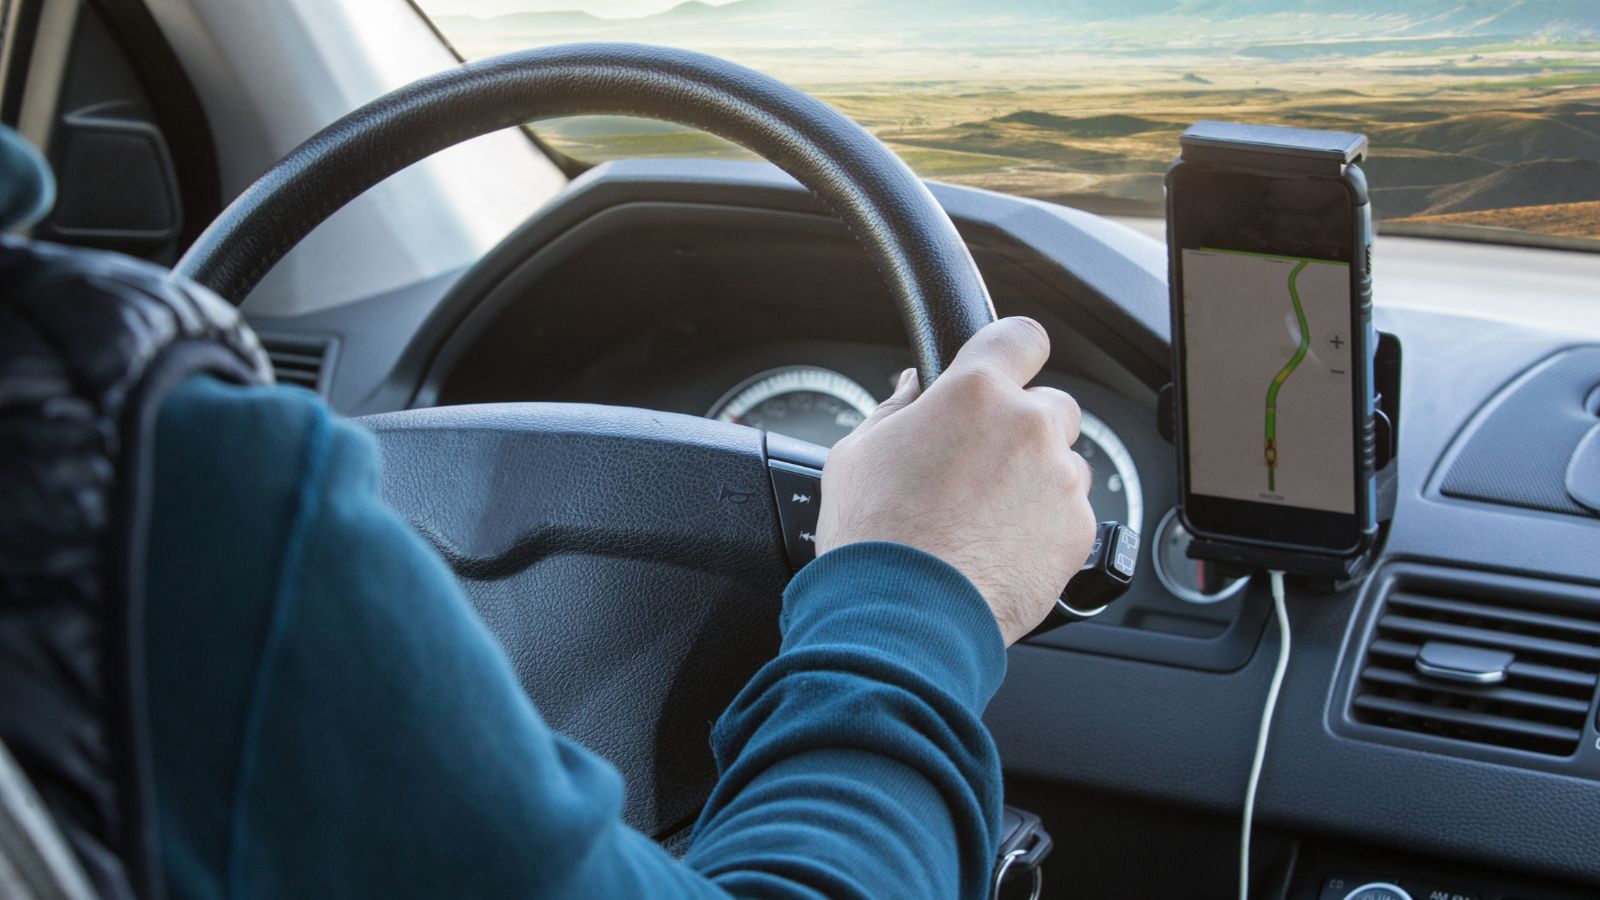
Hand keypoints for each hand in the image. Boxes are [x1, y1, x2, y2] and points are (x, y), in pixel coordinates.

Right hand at [816, 317, 1096, 644]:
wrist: (905, 617)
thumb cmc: (876, 538)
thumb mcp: (857, 455)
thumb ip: (894, 411)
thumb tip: (911, 390)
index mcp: (975, 393)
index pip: (1021, 337)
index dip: (1013, 352)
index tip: (1007, 369)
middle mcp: (1028, 427)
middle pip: (1051, 405)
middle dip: (1024, 428)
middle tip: (981, 466)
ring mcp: (1060, 480)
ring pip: (1065, 464)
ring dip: (1038, 481)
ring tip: (987, 519)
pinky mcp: (1078, 531)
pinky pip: (1071, 515)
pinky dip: (1046, 528)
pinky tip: (1001, 549)